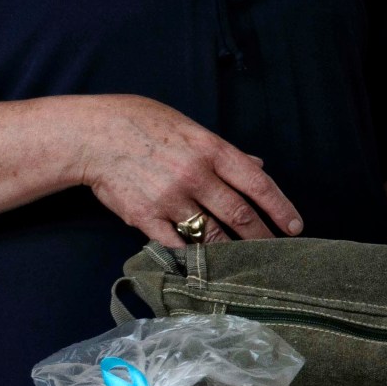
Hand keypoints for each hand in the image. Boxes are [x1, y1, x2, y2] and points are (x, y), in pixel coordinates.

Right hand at [75, 95, 303, 245]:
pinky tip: (203, 261)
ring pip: (210, 235)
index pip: (258, 184)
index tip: (294, 227)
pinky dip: (192, 254)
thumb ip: (222, 150)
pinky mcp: (145, 218)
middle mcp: (195, 176)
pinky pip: (176, 245)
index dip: (281, 208)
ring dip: (230, 250)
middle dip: (261, 237)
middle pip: (239, 215)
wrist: (91, 137)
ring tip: (242, 260)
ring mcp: (170, 199)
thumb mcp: (187, 126)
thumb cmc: (139, 123)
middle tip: (274, 252)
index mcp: (210, 150)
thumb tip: (255, 165)